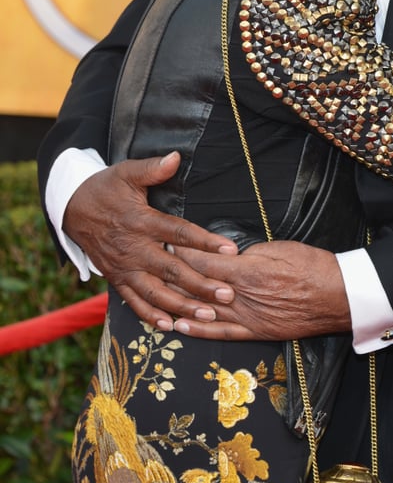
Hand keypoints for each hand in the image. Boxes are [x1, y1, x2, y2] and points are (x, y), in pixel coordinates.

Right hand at [63, 152, 239, 330]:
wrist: (72, 207)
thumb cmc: (106, 188)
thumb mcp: (127, 172)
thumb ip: (153, 168)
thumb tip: (177, 157)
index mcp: (141, 221)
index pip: (178, 233)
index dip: (205, 242)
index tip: (230, 250)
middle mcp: (134, 249)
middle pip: (172, 270)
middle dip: (201, 284)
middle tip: (228, 294)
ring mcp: (124, 267)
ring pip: (156, 292)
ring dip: (182, 306)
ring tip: (209, 315)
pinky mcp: (116, 278)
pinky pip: (133, 302)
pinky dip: (150, 316)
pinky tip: (171, 326)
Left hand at [168, 240, 351, 340]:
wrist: (337, 296)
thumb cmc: (312, 266)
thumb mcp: (279, 248)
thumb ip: (248, 253)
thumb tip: (228, 254)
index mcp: (248, 270)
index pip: (205, 260)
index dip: (184, 251)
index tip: (168, 241)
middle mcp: (242, 296)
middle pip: (199, 285)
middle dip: (174, 273)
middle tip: (154, 262)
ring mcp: (247, 317)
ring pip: (203, 311)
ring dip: (178, 301)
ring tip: (156, 292)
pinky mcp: (255, 332)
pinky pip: (220, 333)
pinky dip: (197, 331)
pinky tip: (178, 325)